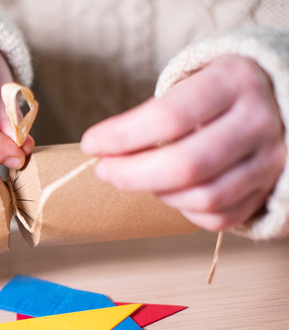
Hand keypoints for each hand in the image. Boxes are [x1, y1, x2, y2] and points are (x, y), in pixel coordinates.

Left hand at [81, 55, 285, 230]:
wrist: (281, 96)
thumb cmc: (219, 91)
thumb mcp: (192, 81)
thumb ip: (153, 114)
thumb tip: (103, 149)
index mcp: (232, 82)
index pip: (167, 117)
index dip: (121, 137)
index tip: (91, 144)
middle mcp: (257, 120)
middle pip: (185, 165)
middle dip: (131, 174)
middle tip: (105, 170)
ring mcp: (270, 158)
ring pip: (203, 197)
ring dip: (157, 194)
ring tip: (138, 178)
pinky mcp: (271, 188)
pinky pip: (221, 217)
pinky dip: (185, 211)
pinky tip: (170, 193)